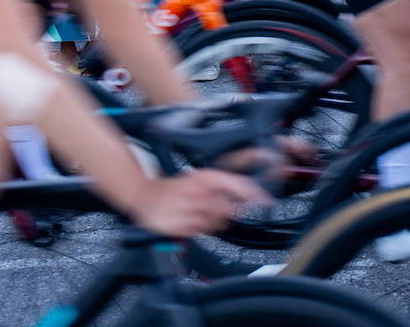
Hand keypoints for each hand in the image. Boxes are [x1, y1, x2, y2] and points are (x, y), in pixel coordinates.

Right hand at [129, 170, 270, 236]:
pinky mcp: (175, 225)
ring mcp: (185, 208)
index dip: (253, 193)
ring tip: (198, 215)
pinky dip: (197, 229)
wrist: (143, 197)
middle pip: (226, 209)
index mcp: (203, 177)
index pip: (236, 183)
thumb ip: (224, 187)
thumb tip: (251, 195)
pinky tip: (189, 221)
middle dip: (225, 213)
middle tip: (213, 211)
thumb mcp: (199, 180)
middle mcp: (196, 191)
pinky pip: (198, 231)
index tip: (266, 201)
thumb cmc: (175, 189)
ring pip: (213, 222)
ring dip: (211, 222)